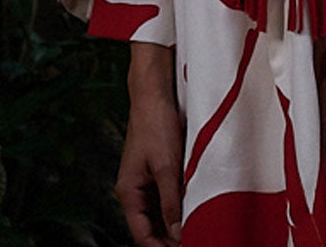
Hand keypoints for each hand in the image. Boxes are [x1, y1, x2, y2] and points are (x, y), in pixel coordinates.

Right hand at [116, 43, 183, 246]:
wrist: (154, 93)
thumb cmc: (155, 124)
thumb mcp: (167, 166)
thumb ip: (172, 200)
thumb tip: (177, 231)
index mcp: (128, 192)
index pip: (142, 234)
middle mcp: (134, 190)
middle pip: (150, 226)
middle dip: (169, 238)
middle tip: (195, 239)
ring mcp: (145, 180)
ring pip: (159, 213)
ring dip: (174, 223)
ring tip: (196, 229)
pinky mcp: (156, 170)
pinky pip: (165, 197)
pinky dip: (177, 205)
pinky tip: (192, 209)